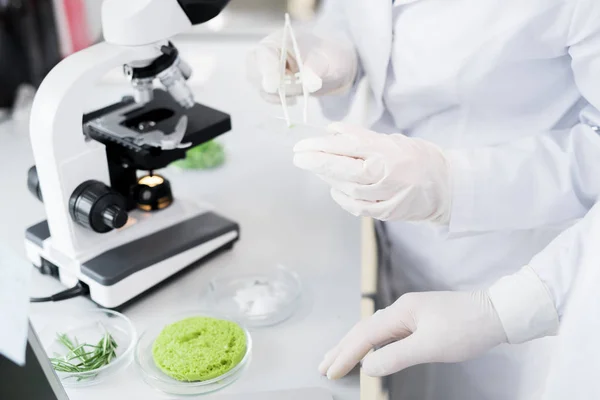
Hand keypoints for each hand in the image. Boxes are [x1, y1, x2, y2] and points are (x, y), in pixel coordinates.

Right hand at [246, 30, 357, 102]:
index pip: (264, 54)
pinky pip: (266, 95)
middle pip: (254, 71)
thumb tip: (309, 82)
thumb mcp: (328, 62)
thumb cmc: (330, 59)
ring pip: (259, 86)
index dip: (267, 70)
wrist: (333, 69)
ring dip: (276, 95)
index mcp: (280, 40)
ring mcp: (266, 68)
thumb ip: (317, 69)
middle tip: (290, 93)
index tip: (274, 85)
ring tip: (296, 94)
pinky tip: (293, 99)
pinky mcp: (270, 83)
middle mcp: (268, 53)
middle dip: (269, 85)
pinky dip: (278, 100)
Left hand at [293, 123, 451, 222]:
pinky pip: (356, 206)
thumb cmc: (418, 159)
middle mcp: (387, 174)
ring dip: (327, 177)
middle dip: (317, 162)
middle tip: (298, 156)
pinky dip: (341, 197)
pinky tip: (334, 187)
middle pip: (344, 169)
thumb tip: (332, 130)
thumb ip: (362, 136)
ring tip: (315, 166)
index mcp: (389, 152)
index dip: (321, 145)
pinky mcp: (386, 212)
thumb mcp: (392, 140)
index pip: (348, 146)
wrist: (446, 187)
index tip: (302, 145)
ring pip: (347, 188)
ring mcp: (386, 196)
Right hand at [319, 291, 507, 378]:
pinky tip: (368, 351)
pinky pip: (387, 333)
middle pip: (363, 329)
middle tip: (323, 365)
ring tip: (337, 358)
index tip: (329, 371)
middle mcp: (401, 309)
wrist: (498, 313)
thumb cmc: (467, 328)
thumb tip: (368, 366)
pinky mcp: (420, 320)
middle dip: (342, 348)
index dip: (346, 353)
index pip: (365, 335)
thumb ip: (396, 356)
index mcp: (401, 312)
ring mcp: (411, 313)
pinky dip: (371, 344)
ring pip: (374, 331)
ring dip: (354, 345)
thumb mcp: (431, 346)